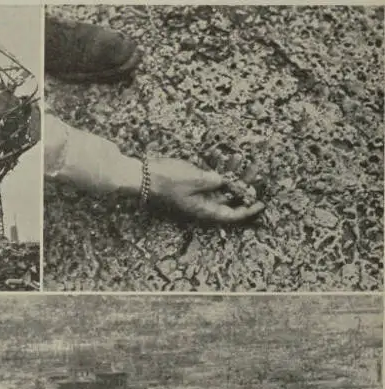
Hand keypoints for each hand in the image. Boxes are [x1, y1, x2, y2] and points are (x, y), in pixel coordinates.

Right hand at [147, 158, 264, 223]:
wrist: (145, 175)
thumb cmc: (168, 181)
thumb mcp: (196, 179)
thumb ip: (216, 181)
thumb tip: (226, 181)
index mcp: (204, 209)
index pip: (231, 215)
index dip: (247, 210)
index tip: (261, 202)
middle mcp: (202, 204)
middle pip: (229, 198)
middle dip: (244, 184)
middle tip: (255, 171)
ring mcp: (197, 193)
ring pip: (221, 185)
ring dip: (231, 172)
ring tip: (240, 157)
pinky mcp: (191, 182)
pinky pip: (210, 177)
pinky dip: (217, 167)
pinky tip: (222, 155)